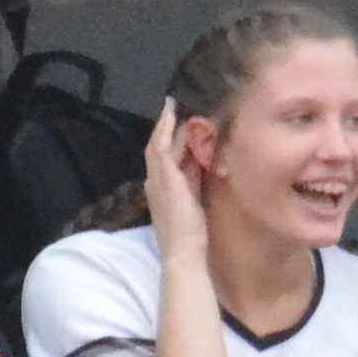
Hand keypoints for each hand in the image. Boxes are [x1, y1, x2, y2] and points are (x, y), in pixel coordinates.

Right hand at [142, 102, 208, 261]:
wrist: (182, 251)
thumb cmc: (190, 234)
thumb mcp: (193, 201)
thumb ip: (194, 182)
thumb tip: (203, 162)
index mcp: (161, 189)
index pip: (164, 159)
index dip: (171, 141)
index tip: (180, 125)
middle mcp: (154, 181)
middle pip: (157, 148)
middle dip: (165, 128)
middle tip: (173, 108)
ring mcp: (156, 179)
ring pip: (157, 144)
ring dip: (164, 125)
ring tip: (171, 106)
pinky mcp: (163, 178)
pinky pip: (160, 147)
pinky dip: (164, 129)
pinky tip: (171, 114)